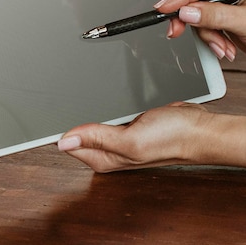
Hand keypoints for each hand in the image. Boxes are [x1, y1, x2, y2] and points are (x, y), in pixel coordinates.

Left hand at [57, 101, 245, 178]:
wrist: (201, 127)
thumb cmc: (173, 138)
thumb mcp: (132, 140)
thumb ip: (98, 138)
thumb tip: (64, 141)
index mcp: (104, 157)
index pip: (69, 144)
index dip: (56, 128)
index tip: (44, 111)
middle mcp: (110, 148)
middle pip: (78, 131)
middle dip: (70, 113)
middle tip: (60, 90)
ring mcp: (120, 133)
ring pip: (94, 117)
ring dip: (88, 105)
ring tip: (76, 87)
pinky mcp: (131, 119)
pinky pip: (110, 109)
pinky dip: (106, 100)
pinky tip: (104, 90)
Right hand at [156, 0, 245, 91]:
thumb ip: (215, 16)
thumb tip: (187, 11)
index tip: (164, 9)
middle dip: (189, 15)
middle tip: (179, 32)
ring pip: (194, 2)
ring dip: (203, 29)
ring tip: (221, 46)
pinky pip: (201, 11)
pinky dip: (206, 30)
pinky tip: (222, 42)